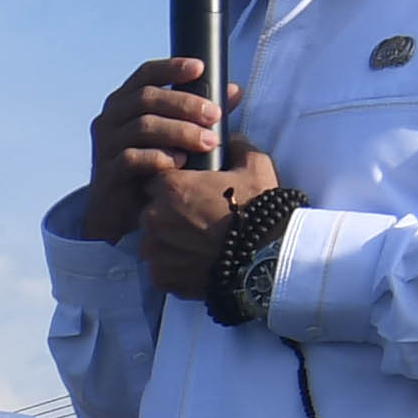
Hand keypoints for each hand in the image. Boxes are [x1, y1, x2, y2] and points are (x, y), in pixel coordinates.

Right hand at [83, 54, 221, 242]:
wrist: (119, 212)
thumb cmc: (149, 168)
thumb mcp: (173, 136)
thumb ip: (199, 114)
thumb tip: (233, 91)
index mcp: (124, 102)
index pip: (145, 74)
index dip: (171, 67)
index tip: (200, 68)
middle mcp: (110, 119)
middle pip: (147, 98)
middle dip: (185, 104)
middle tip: (215, 115)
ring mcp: (105, 145)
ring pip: (143, 126)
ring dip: (180, 132)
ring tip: (208, 143)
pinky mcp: (106, 172)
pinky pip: (132, 158)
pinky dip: (160, 158)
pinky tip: (180, 163)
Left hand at [133, 142, 280, 300]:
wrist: (266, 258)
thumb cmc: (259, 209)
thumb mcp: (254, 165)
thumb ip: (235, 147)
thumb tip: (228, 140)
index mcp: (170, 186)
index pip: (155, 180)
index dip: (172, 187)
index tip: (189, 194)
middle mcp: (154, 217)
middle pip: (151, 212)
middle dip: (168, 215)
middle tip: (197, 221)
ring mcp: (155, 250)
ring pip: (153, 242)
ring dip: (168, 242)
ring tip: (197, 245)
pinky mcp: (161, 278)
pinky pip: (160, 269)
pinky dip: (173, 268)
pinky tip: (196, 263)